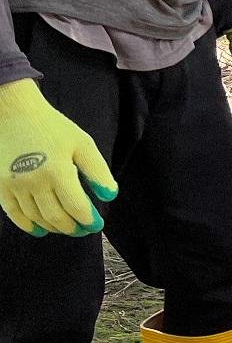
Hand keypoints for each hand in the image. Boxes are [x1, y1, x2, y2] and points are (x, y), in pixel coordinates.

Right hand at [0, 78, 117, 237]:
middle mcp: (34, 181)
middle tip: (82, 229)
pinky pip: (13, 213)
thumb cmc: (53, 128)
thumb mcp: (83, 144)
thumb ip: (98, 172)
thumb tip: (109, 196)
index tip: (96, 224)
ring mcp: (14, 184)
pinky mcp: (0, 184)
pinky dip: (27, 225)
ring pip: (36, 218)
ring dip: (53, 227)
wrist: (14, 113)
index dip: (89, 221)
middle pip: (57, 217)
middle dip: (72, 228)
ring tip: (66, 227)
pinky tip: (40, 229)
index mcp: (58, 171)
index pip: (77, 208)